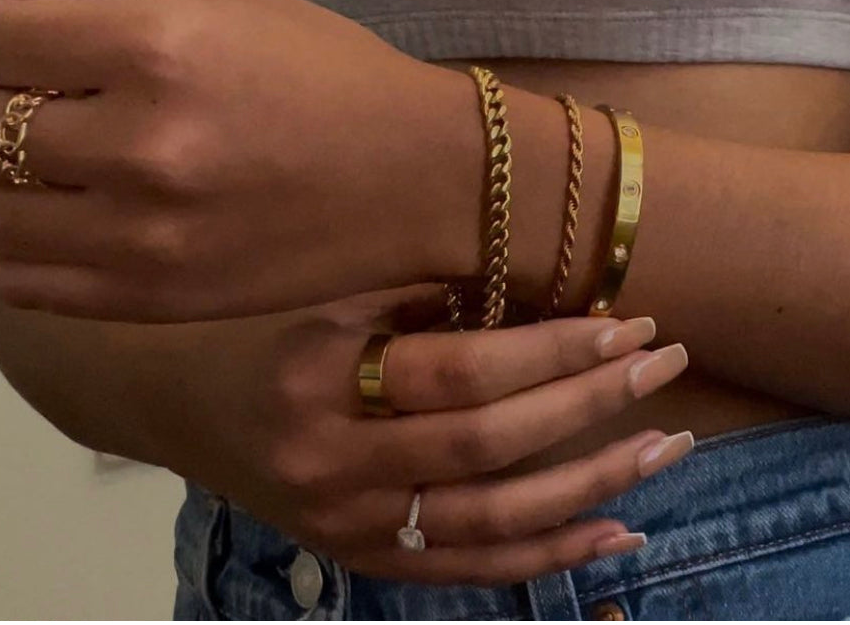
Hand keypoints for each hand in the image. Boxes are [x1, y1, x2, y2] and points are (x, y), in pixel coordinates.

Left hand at [0, 0, 459, 320]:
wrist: (417, 177)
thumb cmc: (323, 69)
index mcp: (161, 45)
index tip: (20, 44)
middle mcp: (139, 143)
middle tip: (52, 101)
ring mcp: (140, 235)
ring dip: (3, 178)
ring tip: (68, 165)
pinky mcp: (146, 301)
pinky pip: (16, 279)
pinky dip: (33, 243)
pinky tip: (88, 217)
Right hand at [167, 307, 691, 587]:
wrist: (182, 399)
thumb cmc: (271, 322)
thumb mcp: (329, 286)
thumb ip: (423, 285)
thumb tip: (544, 278)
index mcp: (322, 374)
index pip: (461, 370)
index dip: (552, 347)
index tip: (627, 319)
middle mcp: (335, 462)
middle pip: (489, 445)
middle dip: (590, 402)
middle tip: (666, 363)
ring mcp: (350, 527)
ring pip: (494, 522)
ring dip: (592, 484)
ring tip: (668, 446)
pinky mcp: (364, 562)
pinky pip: (471, 571)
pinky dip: (551, 555)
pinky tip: (618, 531)